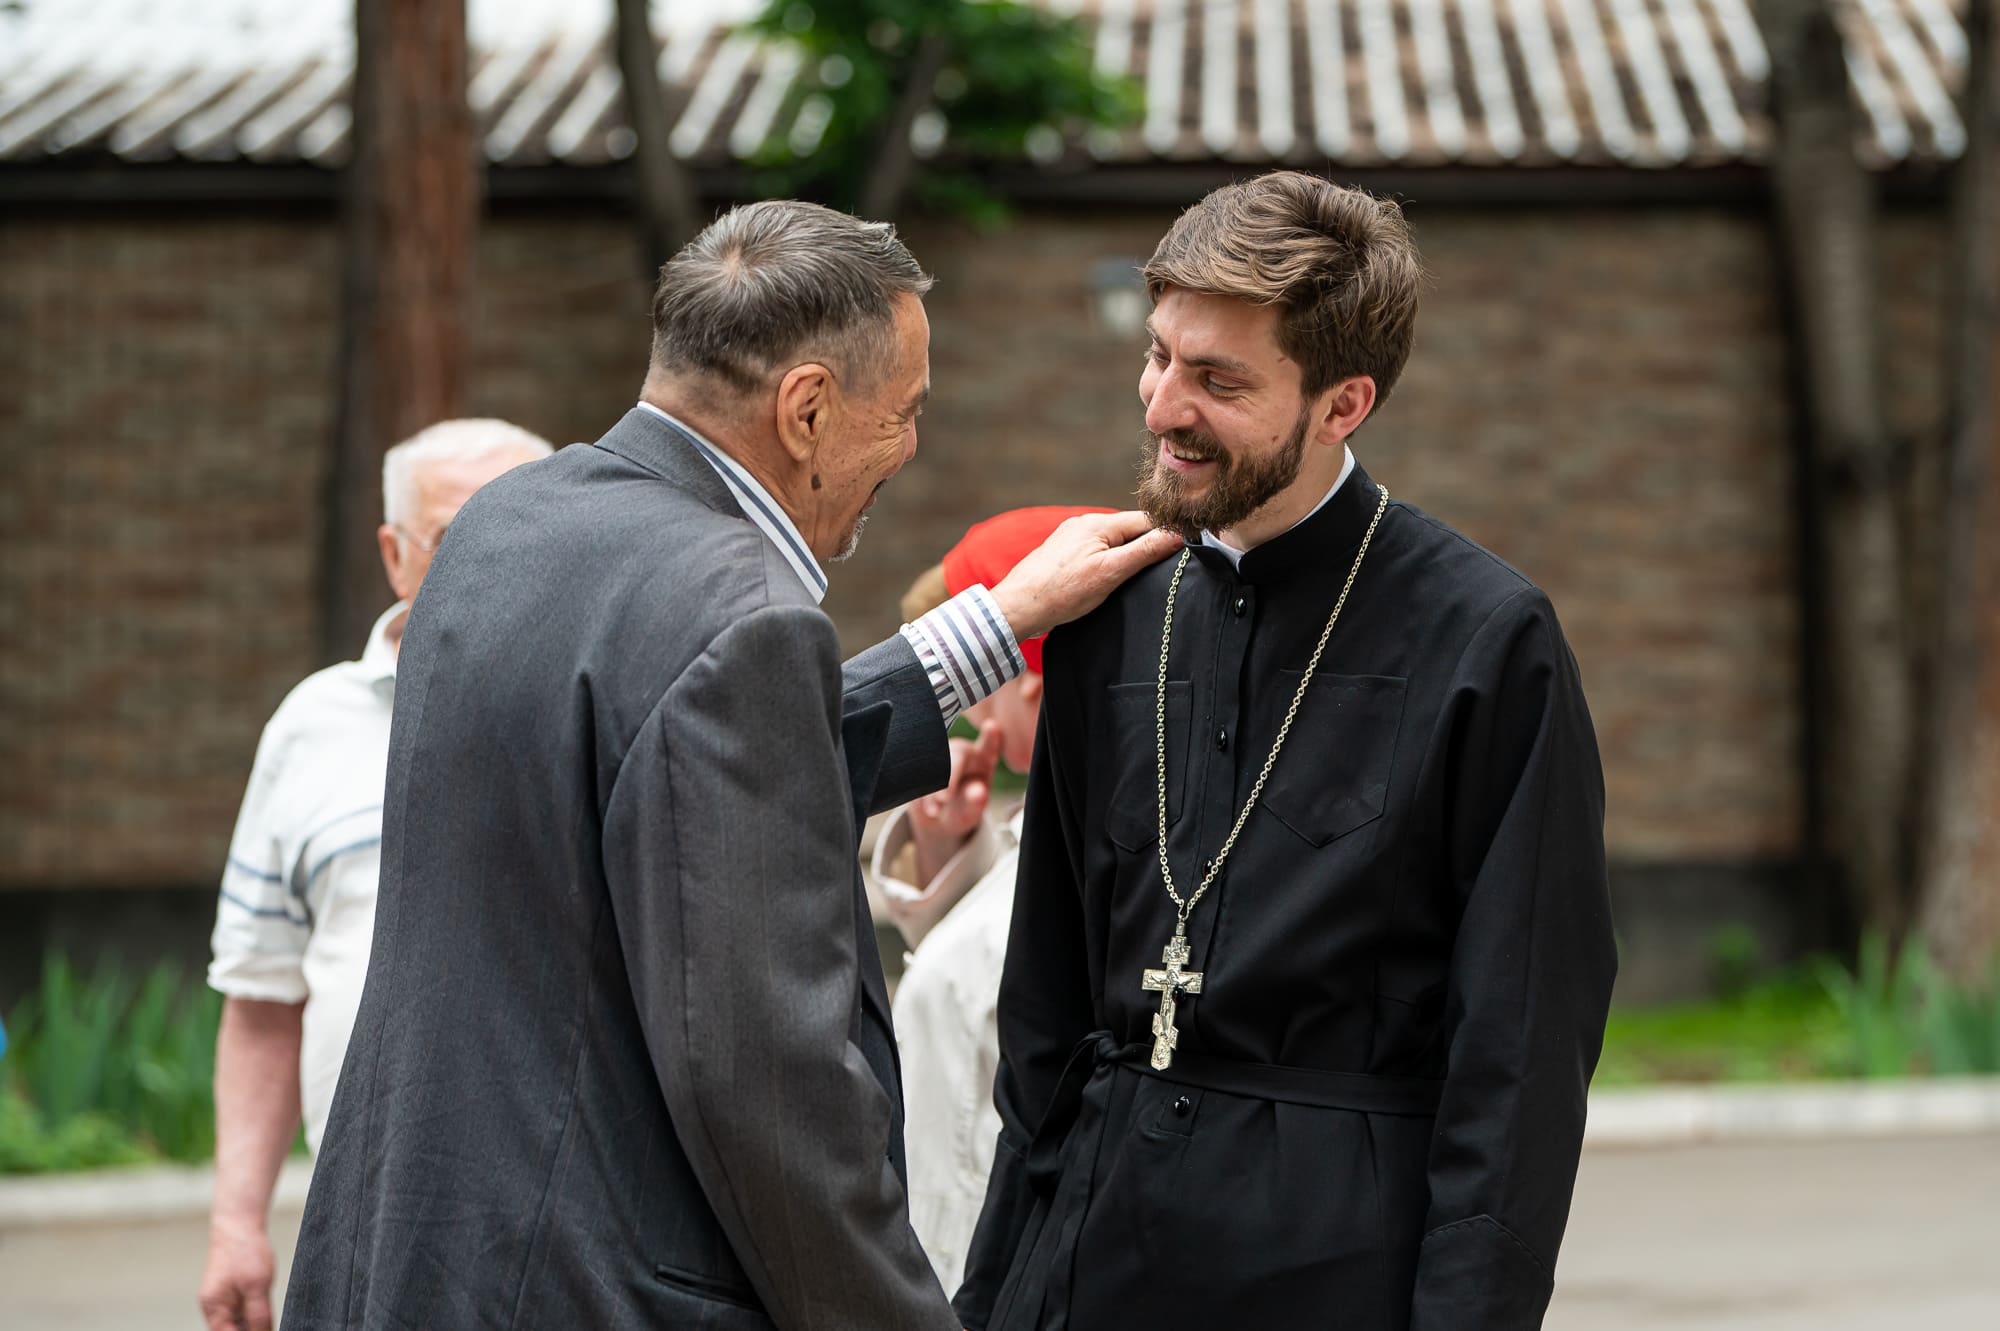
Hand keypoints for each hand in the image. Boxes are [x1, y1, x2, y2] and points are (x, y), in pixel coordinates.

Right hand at [199, 1216, 274, 1330]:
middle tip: (268, 1321)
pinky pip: (242, 1312)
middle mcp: (215, 1308)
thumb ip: (259, 1316)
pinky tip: (266, 1307)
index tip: (266, 1330)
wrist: (240, 1224)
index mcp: (214, 1309)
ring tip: (267, 1313)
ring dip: (254, 1323)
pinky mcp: (231, 1292)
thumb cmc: (245, 1251)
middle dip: (252, 1329)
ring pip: (239, 1323)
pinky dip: (253, 1313)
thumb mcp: (258, 1286)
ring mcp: (222, 1300)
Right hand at [908, 721, 1000, 883]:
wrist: (937, 816)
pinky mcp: (920, 762)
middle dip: (950, 776)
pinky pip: (916, 773)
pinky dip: (921, 792)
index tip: (991, 726)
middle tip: (944, 798)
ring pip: (933, 766)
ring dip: (932, 790)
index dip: (990, 736)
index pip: (989, 745)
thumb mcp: (971, 811)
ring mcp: (939, 755)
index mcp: (983, 758)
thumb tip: (979, 793)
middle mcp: (961, 752)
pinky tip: (929, 809)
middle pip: (956, 755)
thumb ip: (976, 802)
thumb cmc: (962, 809)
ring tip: (935, 812)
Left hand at [988, 511, 1181, 641]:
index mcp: (1098, 523)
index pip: (1146, 521)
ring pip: (1113, 541)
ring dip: (1128, 555)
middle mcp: (1084, 523)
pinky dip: (1110, 561)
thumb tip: (1176, 535)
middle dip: (1148, 545)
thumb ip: (1144, 552)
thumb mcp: (1110, 573)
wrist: (1018, 608)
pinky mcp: (1064, 552)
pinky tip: (1111, 578)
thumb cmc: (1062, 592)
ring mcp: (1072, 537)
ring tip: (1140, 576)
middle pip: (1130, 529)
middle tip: (1166, 568)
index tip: (1186, 549)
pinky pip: (1097, 550)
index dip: (1167, 534)